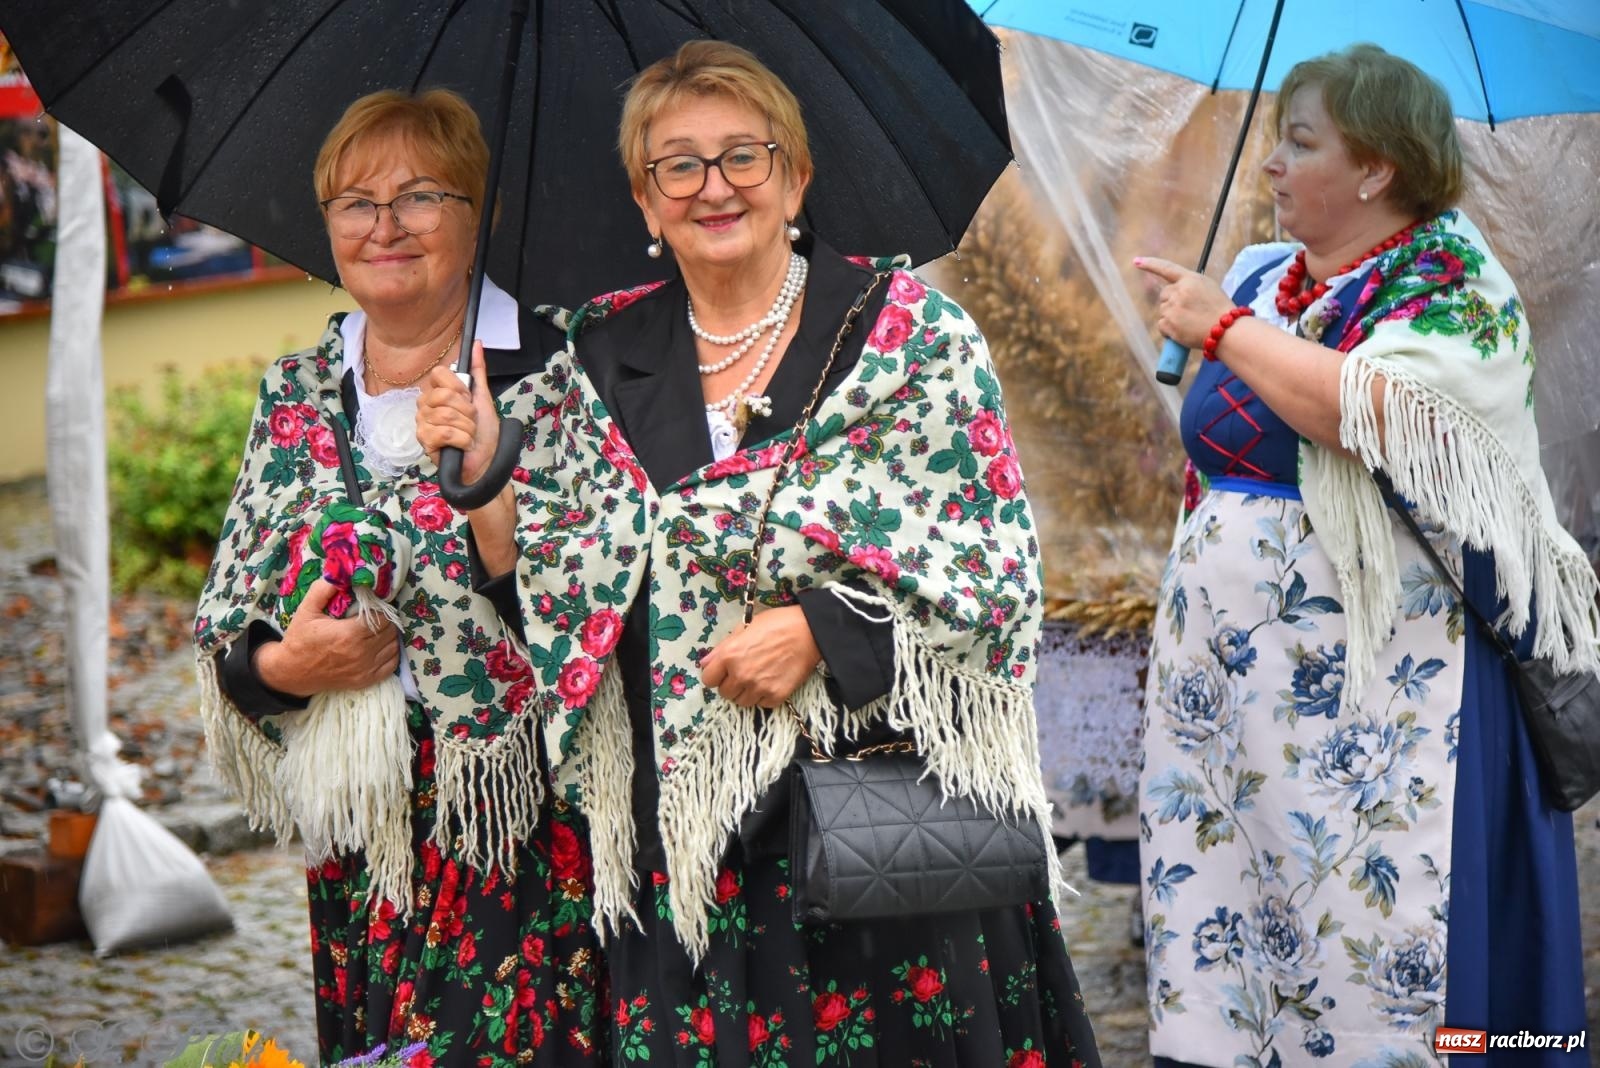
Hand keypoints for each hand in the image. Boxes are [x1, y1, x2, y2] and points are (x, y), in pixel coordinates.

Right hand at [255, 578, 400, 696]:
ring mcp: (365, 669)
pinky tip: (378, 646)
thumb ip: (323, 590)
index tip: (373, 607)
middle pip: (390, 630)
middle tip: (374, 617)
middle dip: (385, 621)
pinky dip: (389, 653)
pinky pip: (391, 664)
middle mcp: (361, 653)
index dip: (381, 609)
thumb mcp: (306, 610)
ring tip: (375, 631)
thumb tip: (340, 576)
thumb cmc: (300, 639)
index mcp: (349, 634)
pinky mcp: (365, 681)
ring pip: (393, 646)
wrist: (292, 672)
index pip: (383, 617)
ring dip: (388, 636)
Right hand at [417, 340, 498, 483]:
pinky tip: (463, 445)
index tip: (469, 400)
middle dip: (467, 411)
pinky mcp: (424, 441)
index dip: (459, 388)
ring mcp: (422, 424)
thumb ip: (477, 370)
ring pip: (447, 415)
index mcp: (437, 393)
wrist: (485, 462)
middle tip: (471, 422)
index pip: (439, 374)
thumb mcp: (483, 398)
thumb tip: (477, 343)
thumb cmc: (483, 433)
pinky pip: (446, 433)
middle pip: (444, 395)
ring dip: (467, 428)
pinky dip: (463, 440)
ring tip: (469, 435)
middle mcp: (425, 406)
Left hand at [700, 606, 821, 707]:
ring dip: (746, 692)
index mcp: (730, 655)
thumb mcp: (744, 627)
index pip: (708, 679)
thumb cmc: (777, 623)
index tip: (724, 671)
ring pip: (742, 702)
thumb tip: (705, 663)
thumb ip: (722, 647)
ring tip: (758, 678)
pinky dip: (764, 696)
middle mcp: (741, 675)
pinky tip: (771, 681)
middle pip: (725, 693)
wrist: (810, 631)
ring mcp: (759, 688)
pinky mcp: (776, 696)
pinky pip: (761, 704)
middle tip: (743, 672)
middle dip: (731, 684)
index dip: (715, 674)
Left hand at [1134, 256, 1235, 350]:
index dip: (1150, 264)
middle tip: (1188, 312)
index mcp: (1190, 279)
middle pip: (1164, 294)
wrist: (1227, 331)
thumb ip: (1190, 285)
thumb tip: (1173, 289)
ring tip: (1190, 323)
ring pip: (1163, 311)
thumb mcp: (1208, 288)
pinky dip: (1169, 331)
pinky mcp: (1169, 323)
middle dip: (1171, 302)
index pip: (1167, 268)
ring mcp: (1172, 307)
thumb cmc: (1220, 311)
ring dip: (1172, 317)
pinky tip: (1183, 332)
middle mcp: (1179, 291)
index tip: (1136, 261)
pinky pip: (1161, 326)